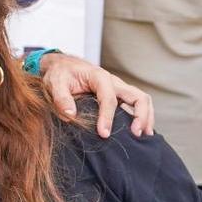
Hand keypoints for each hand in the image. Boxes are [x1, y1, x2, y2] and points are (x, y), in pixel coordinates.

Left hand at [38, 52, 153, 137]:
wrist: (62, 66)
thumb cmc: (60, 74)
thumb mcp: (55, 83)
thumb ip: (61, 98)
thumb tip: (70, 116)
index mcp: (99, 77)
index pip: (109, 98)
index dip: (108, 117)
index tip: (104, 134)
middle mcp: (114, 82)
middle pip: (138, 97)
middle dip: (141, 116)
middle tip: (135, 135)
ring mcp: (118, 88)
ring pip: (141, 100)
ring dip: (146, 117)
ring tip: (143, 135)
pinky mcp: (118, 95)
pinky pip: (135, 104)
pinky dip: (141, 116)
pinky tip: (138, 131)